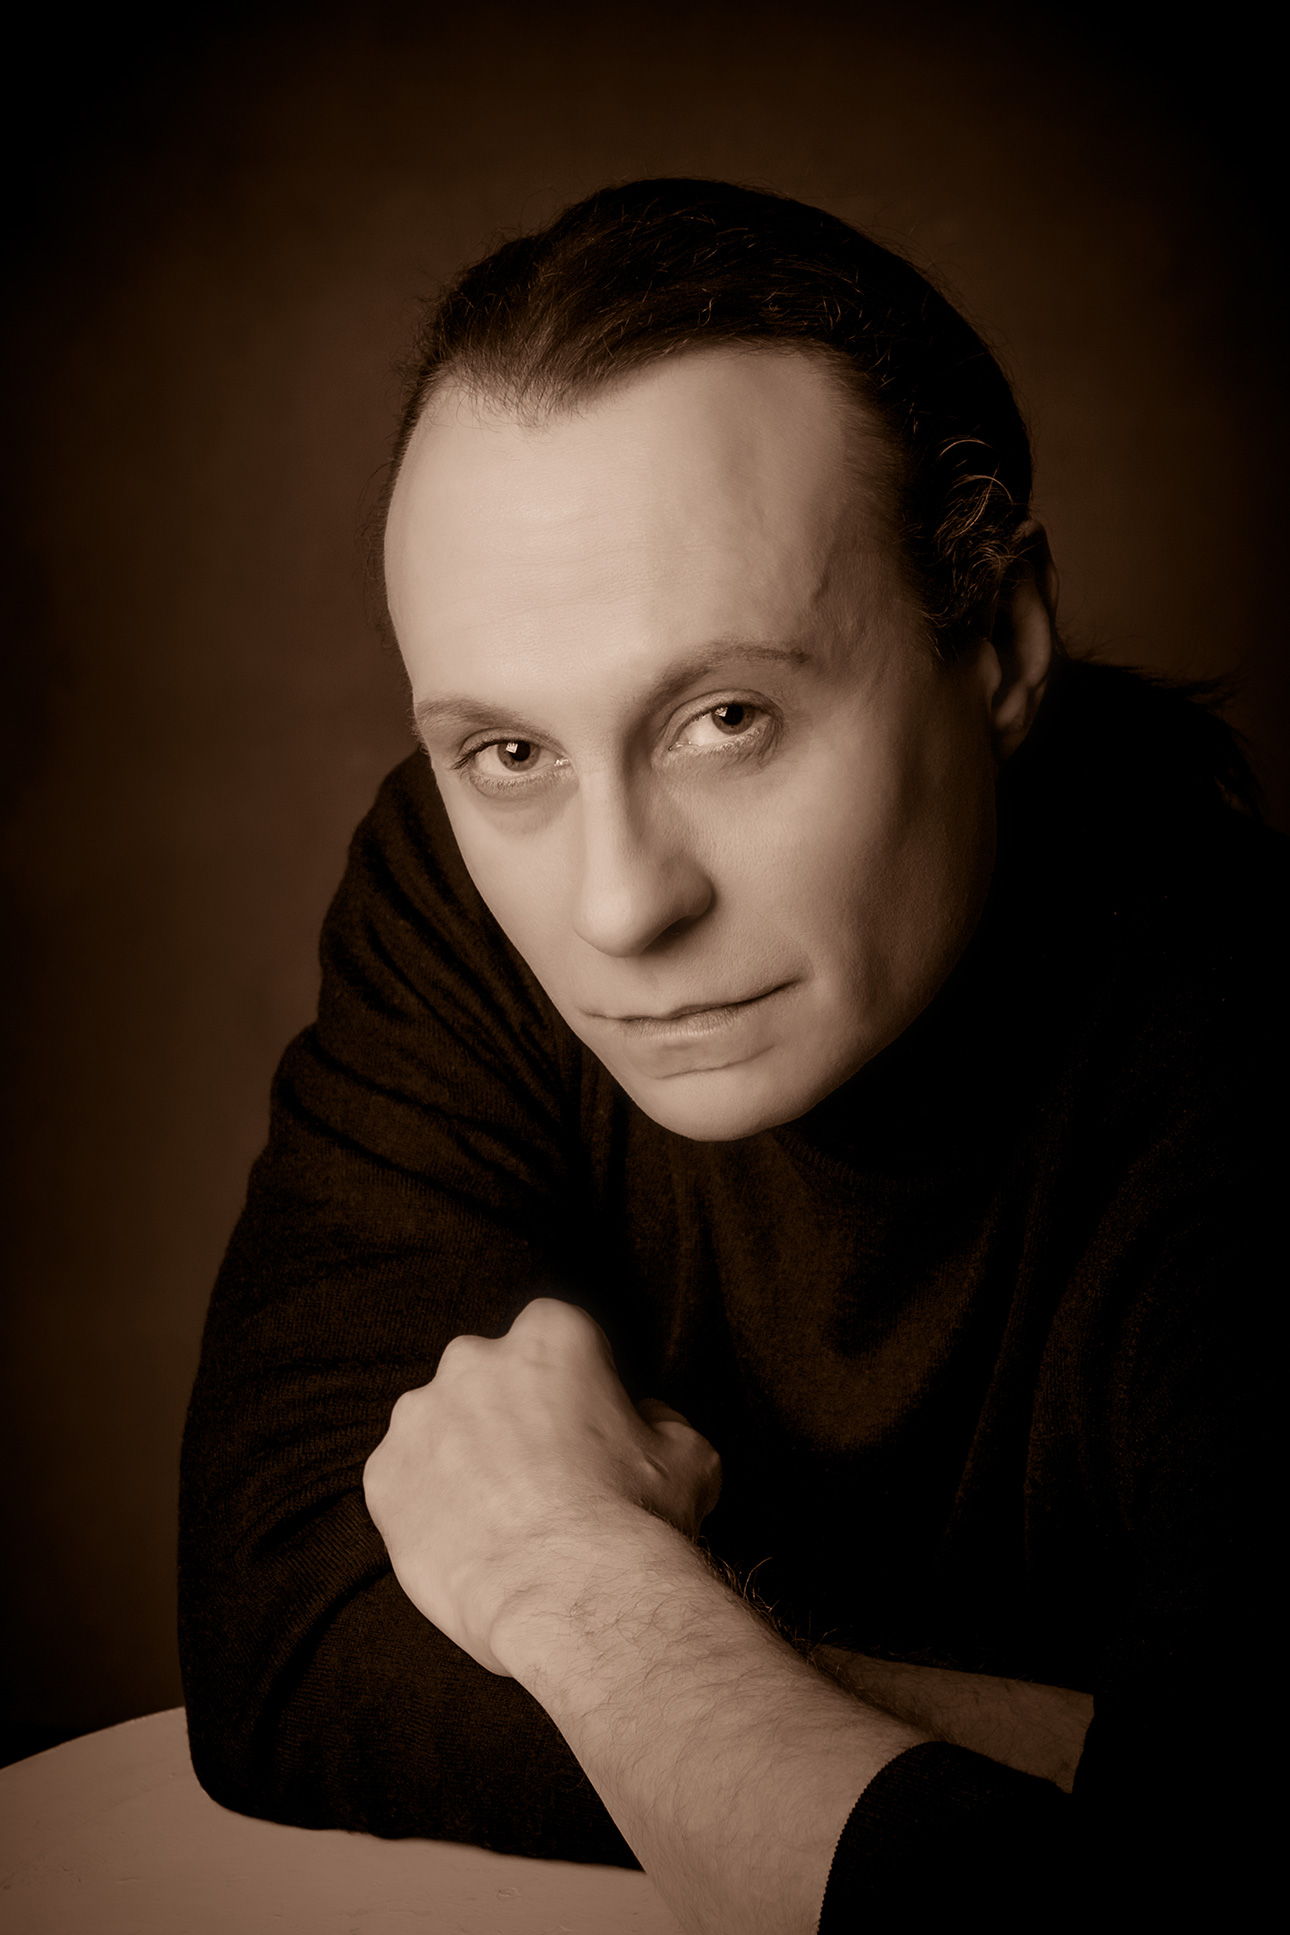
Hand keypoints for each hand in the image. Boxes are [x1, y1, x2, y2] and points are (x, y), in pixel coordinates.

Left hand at [363, 1297, 721, 1674]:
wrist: (573, 1592)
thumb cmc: (638, 1520)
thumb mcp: (690, 1457)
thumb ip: (660, 1422)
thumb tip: (643, 1423)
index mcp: (551, 1334)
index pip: (555, 1334)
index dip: (570, 1381)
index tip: (581, 1424)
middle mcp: (475, 1359)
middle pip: (488, 1374)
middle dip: (506, 1414)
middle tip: (538, 1475)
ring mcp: (421, 1415)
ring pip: (439, 1425)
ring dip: (460, 1457)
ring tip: (498, 1517)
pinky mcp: (384, 1474)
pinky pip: (403, 1480)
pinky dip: (426, 1504)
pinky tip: (465, 1542)